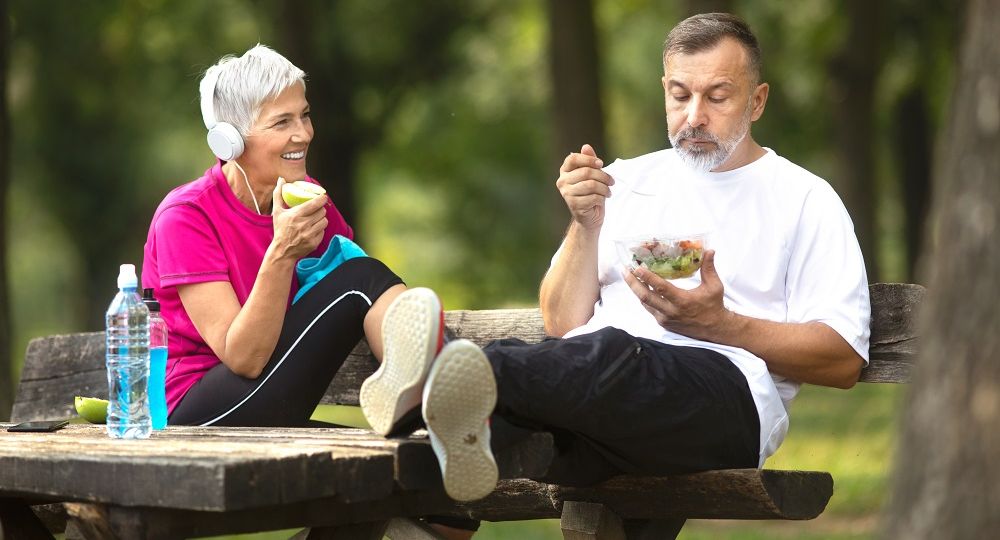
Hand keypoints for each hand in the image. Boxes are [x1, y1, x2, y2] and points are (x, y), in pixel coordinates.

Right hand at [271, 177, 327, 259]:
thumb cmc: (280, 229)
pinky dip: (320, 229)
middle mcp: (304, 224)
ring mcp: (310, 234)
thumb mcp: (277, 212)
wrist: (282, 250)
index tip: (323, 197)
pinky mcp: (314, 242)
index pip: (314, 204)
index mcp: (296, 215)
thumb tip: (281, 180)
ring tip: (315, 219)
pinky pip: (323, 231)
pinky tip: (313, 228)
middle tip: (317, 209)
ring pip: (324, 221)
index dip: (322, 199)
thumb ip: (278, 195)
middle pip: (322, 212)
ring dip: (321, 219)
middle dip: (320, 209)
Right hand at [556, 144, 614, 230]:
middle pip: (586, 172)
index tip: (601, 164)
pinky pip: (593, 197)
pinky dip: (602, 198)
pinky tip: (603, 199)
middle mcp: (562, 182)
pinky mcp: (574, 205)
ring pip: (591, 185)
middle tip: (611, 181)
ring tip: (608, 191)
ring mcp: (566, 194)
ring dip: (604, 188)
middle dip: (603, 176)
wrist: (590, 216)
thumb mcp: (592, 175)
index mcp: (564, 171)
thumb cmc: (591, 193)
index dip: (588, 159)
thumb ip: (589, 161)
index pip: (572, 159)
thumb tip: (586, 146)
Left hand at [622, 250, 736, 341]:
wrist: (714, 329)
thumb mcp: (714, 286)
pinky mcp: (663, 323)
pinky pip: (649, 308)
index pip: (661, 287)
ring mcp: (665, 318)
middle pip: (645, 296)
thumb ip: (709, 268)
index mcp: (682, 301)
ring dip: (635, 289)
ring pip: (645, 303)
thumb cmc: (713, 306)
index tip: (637, 267)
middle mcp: (671, 311)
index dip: (647, 277)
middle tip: (625, 270)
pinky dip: (644, 297)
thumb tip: (709, 250)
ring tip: (629, 276)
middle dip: (633, 282)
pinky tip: (640, 287)